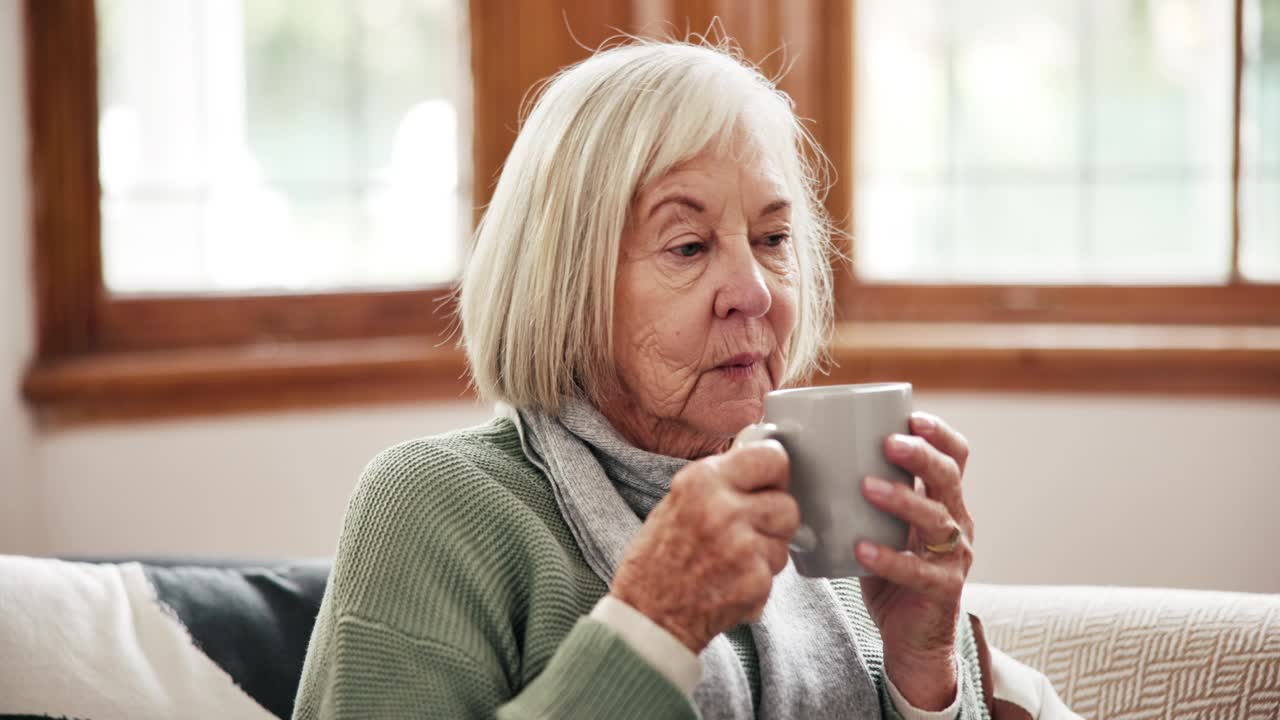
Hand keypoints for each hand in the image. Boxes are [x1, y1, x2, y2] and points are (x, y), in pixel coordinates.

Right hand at [610, 440, 798, 652]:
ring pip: (785, 540)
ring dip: (768, 549)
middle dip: (774, 518)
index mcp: (702, 481)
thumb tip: (757, 465)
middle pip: (787, 504)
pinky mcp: (756, 581)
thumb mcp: (676, 502)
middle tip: (750, 530)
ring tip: (733, 560)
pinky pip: (775, 572)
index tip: (770, 483)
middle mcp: (725, 509)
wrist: (647, 617)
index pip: (771, 458)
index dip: (775, 473)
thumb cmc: (657, 561)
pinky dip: (758, 579)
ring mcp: (743, 547)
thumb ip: (719, 482)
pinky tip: (731, 581)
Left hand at [856, 412, 974, 710]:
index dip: (939, 432)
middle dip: (920, 455)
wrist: (913, 640)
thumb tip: (797, 454)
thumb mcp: (880, 525)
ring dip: (902, 499)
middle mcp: (957, 523)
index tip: (912, 415)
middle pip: (949, 478)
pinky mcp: (942, 590)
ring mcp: (954, 557)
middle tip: (886, 443)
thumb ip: (858, 494)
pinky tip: (861, 547)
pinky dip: (888, 558)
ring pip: (937, 519)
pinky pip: (918, 571)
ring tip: (867, 487)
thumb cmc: (889, 571)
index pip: (956, 456)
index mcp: (944, 500)